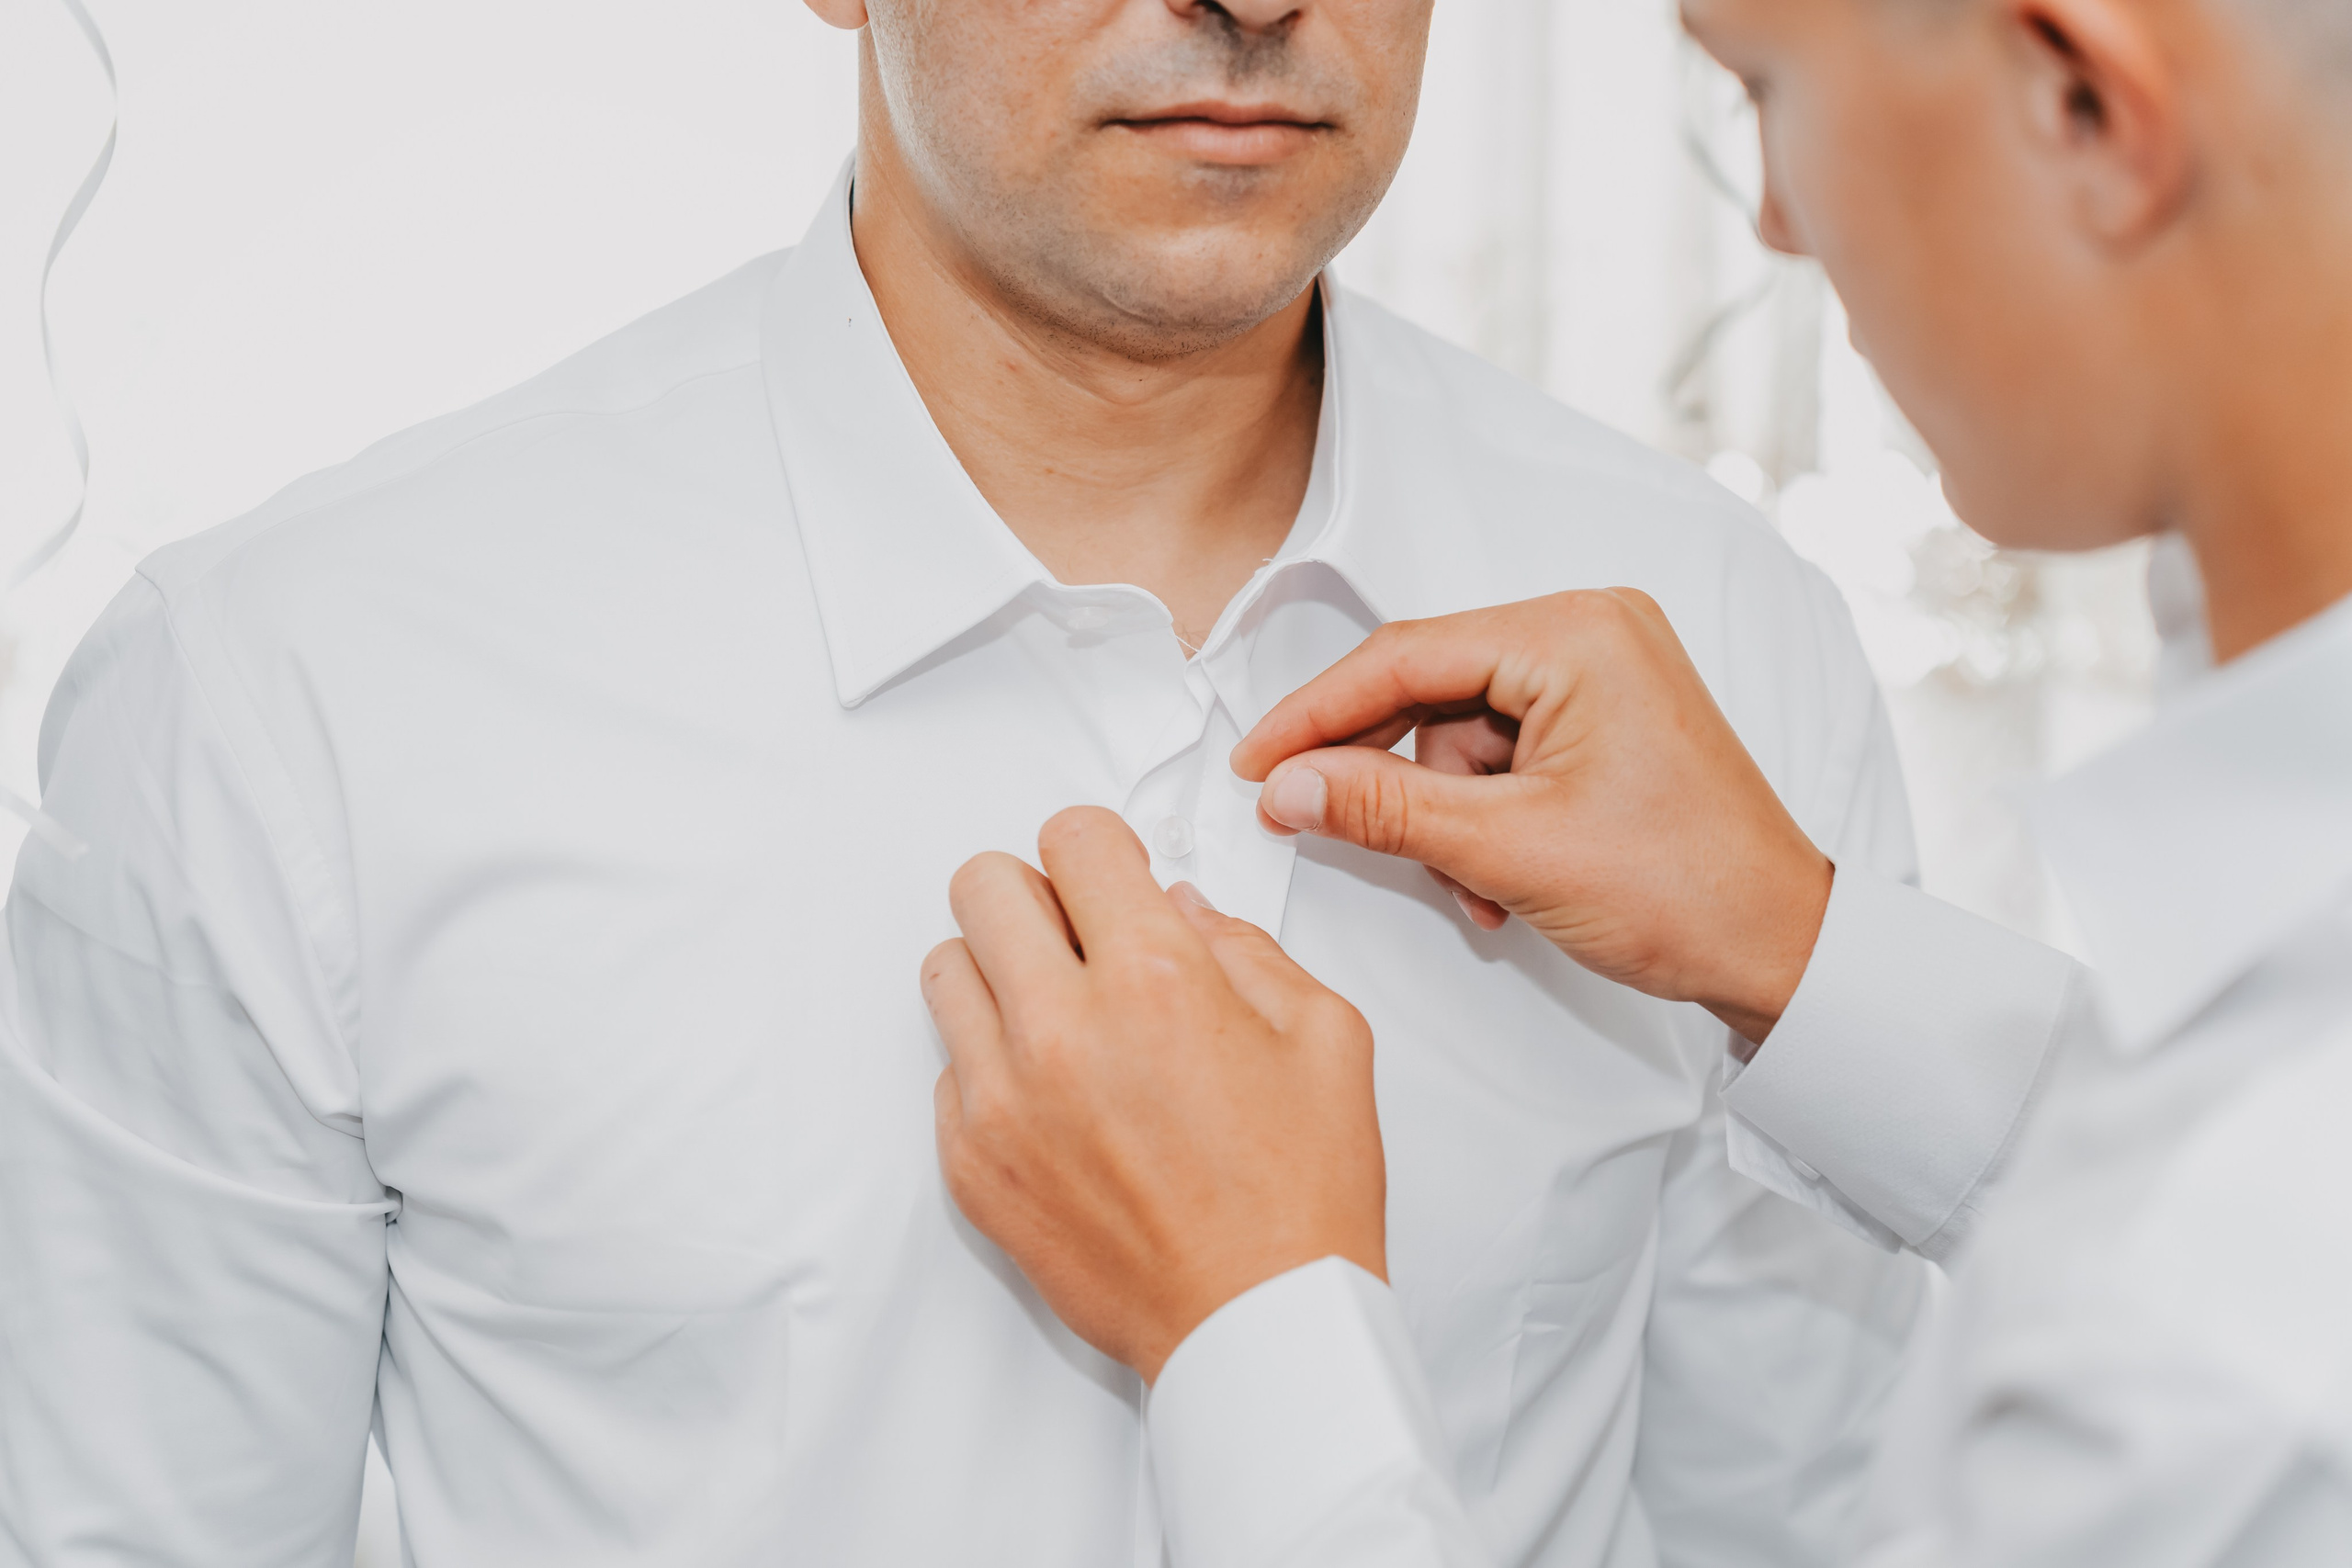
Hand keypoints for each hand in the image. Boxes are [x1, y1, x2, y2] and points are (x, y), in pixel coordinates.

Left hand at [924, 806, 1385, 1383]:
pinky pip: (945, 1067)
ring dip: (999, 973)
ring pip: (944, 969)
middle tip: (1078, 937)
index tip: (1113, 878)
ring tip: (1060, 1016)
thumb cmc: (1299, 1196)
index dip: (1101, 850)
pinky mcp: (971, 1162)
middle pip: (983, 885)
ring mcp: (1002, 1100)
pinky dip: (991, 1064)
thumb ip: (1244, 948)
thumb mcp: (1325, 1035)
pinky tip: (1058, 1098)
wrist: (1257, 1324)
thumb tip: (1177, 909)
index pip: (1072, 838)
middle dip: (1036, 894)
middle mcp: (1061, 1031)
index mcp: (1154, 980)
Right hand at [1231, 590, 1830, 1047]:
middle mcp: (1592, 632)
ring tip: (1479, 887)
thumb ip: (1384, 810)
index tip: (1260, 762)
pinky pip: (1502, 751)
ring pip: (1458, 732)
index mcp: (1577, 634)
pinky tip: (1501, 876)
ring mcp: (1602, 673)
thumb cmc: (1687, 889)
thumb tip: (1290, 786)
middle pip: (1430, 688)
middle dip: (1392, 777)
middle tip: (1322, 823)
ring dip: (1445, 816)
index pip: (1405, 656)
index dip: (1317, 714)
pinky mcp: (1604, 718)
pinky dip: (1483, 816)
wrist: (1782, 946)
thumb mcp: (1509, 849)